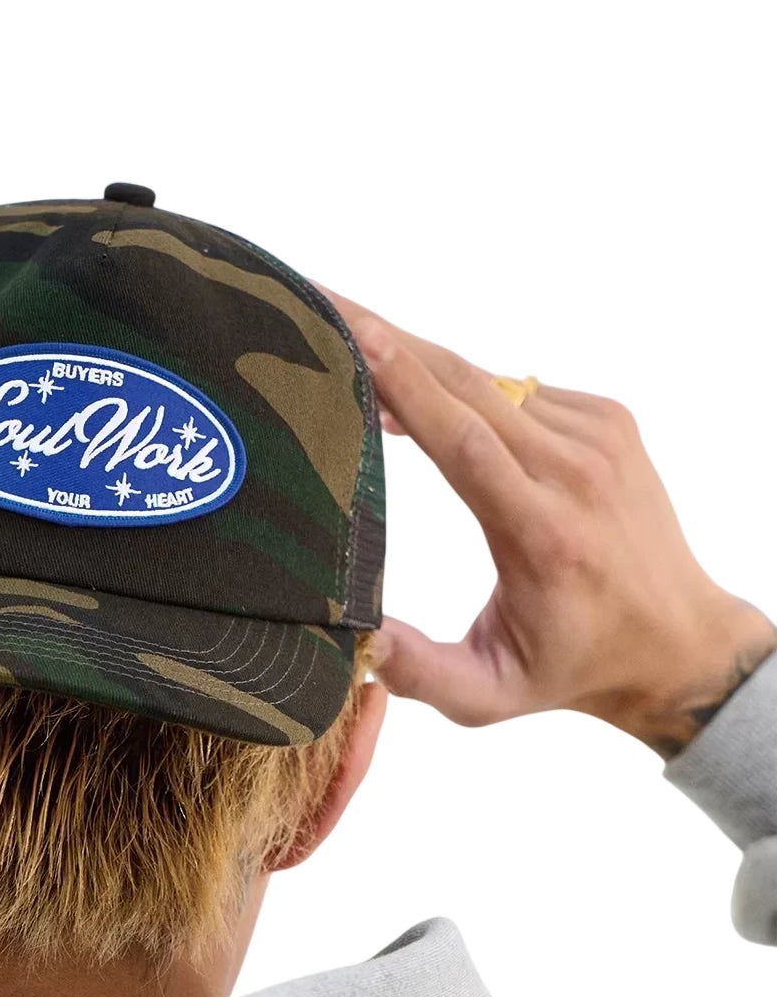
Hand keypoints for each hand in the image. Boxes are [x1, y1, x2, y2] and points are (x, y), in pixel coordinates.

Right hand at [323, 290, 775, 756]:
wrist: (676, 639)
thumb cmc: (571, 667)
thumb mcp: (490, 696)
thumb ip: (420, 674)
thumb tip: (355, 640)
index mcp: (543, 533)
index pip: (466, 441)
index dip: (406, 385)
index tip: (355, 334)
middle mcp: (575, 471)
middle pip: (466, 386)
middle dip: (387, 340)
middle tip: (319, 301)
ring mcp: (597, 435)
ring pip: (486, 381)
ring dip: (415, 363)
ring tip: (345, 342)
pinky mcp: (605, 417)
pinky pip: (514, 390)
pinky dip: (460, 388)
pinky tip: (416, 399)